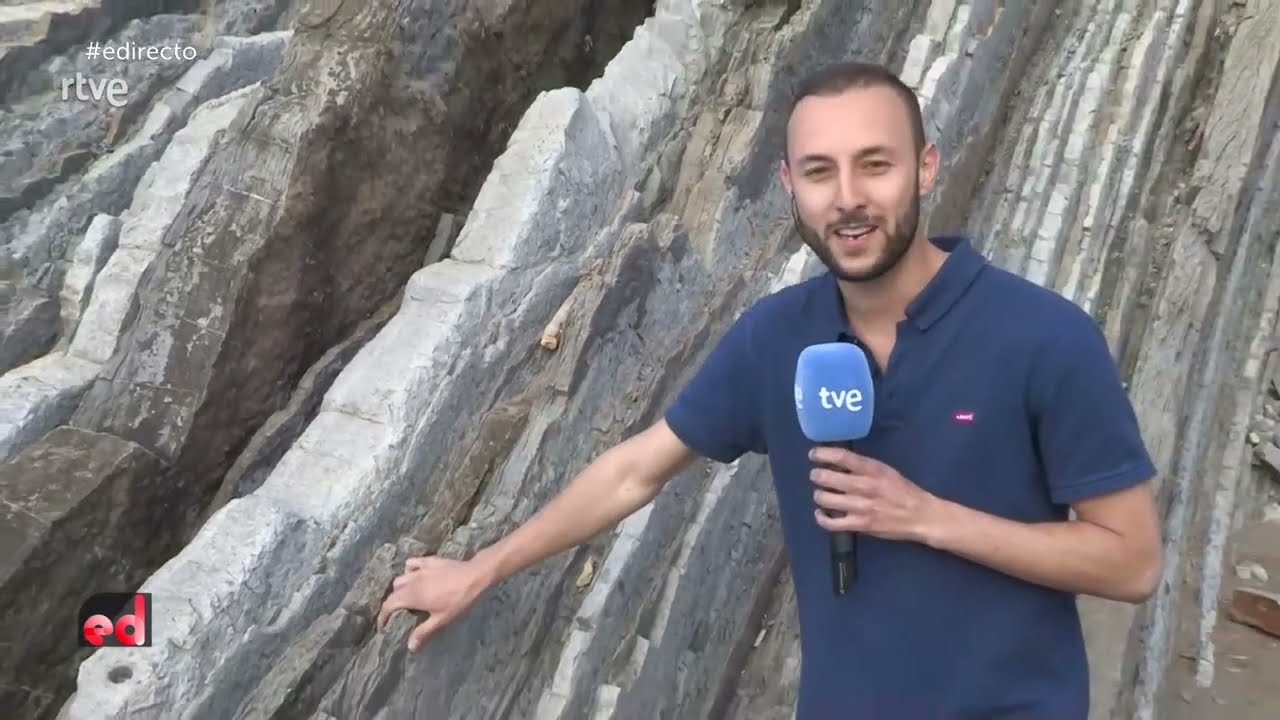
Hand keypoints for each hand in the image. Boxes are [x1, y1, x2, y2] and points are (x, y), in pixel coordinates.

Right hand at [377, 555, 490, 651]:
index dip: (383, 617)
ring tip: (406, 597)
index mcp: (411, 596)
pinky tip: (415, 576)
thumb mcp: (441, 620)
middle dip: (392, 603)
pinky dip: (409, 571)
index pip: (388, 605)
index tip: (383, 626)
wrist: (474, 576)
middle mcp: (411, 581)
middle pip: (393, 592)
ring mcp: (419, 569)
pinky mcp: (429, 560)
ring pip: (401, 578)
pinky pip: (411, 564)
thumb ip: (424, 632)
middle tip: (398, 614)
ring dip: (400, 588)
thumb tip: (409, 647)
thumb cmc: (458, 600)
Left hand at [808, 446, 939, 542]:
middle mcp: (864, 486)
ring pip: (825, 499)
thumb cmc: (904, 491)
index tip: (813, 455)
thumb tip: (839, 463)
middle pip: (828, 478)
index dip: (822, 454)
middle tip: (816, 476)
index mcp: (873, 470)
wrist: (921, 516)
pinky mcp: (860, 525)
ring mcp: (861, 507)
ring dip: (819, 495)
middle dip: (817, 475)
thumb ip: (864, 467)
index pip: (842, 457)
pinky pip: (831, 523)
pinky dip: (821, 518)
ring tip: (822, 494)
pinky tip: (821, 513)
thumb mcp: (887, 471)